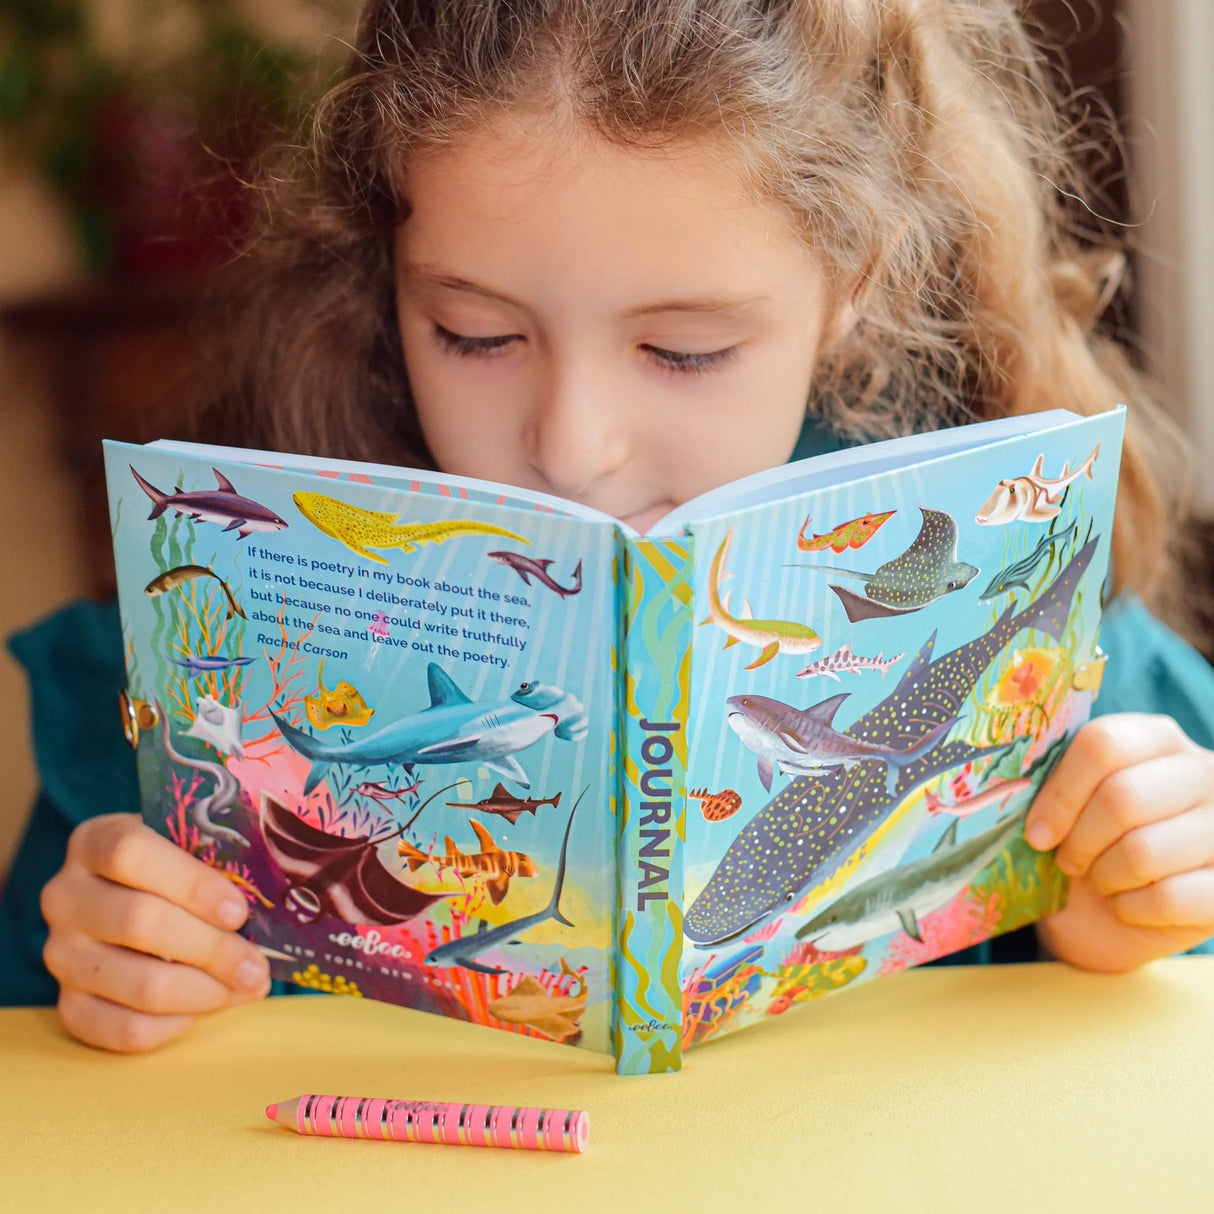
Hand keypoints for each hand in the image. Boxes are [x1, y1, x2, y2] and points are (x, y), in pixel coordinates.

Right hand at [40, 814, 271, 1050]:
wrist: (133, 900)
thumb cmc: (178, 869)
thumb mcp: (191, 845)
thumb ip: (221, 857)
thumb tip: (283, 892)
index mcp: (94, 841)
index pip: (130, 853)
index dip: (191, 883)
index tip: (239, 910)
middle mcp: (65, 896)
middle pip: (139, 922)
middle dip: (213, 949)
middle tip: (258, 965)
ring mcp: (61, 954)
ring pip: (138, 983)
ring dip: (205, 992)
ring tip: (247, 986)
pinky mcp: (69, 1005)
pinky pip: (125, 1029)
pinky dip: (177, 1023)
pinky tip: (208, 1004)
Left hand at [1026, 714, 1213, 971]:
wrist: (1110, 914)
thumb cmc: (1085, 845)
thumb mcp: (1067, 805)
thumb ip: (1049, 781)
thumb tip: (1007, 783)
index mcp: (1155, 739)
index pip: (1104, 744)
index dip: (1061, 793)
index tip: (1037, 832)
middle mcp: (1203, 773)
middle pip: (1124, 797)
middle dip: (1080, 841)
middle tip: (1067, 861)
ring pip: (1144, 851)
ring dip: (1105, 876)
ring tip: (1101, 879)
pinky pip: (1168, 898)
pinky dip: (1132, 909)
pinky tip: (1129, 904)